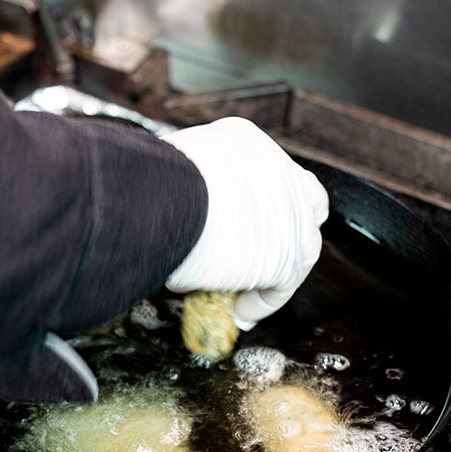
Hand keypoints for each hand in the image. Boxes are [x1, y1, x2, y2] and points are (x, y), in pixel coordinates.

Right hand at [163, 118, 328, 328]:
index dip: (255, 194)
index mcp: (243, 140)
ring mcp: (291, 213)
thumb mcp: (169, 166)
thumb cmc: (148, 183)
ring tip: (246, 290)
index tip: (238, 212)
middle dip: (285, 225)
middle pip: (302, 200)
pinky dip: (260, 301)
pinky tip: (239, 310)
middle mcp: (276, 169)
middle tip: (258, 248)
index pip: (263, 168)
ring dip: (274, 267)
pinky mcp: (289, 256)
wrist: (162, 199)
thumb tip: (165, 213)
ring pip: (299, 245)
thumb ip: (183, 184)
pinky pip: (280, 286)